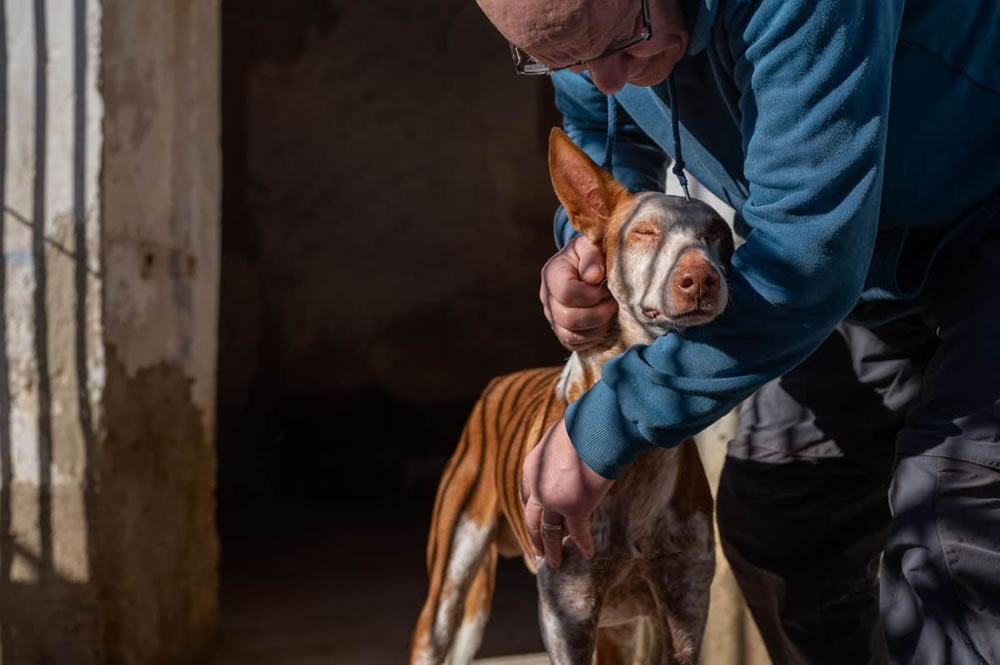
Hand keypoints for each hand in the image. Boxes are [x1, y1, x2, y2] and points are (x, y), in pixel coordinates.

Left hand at [522, 419, 614, 567]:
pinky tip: (589, 553)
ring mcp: (554, 501)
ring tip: (555, 563)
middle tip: (538, 552)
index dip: (530, 510)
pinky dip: (583, 545)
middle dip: (535, 537)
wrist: (593, 430)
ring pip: (549, 532)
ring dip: (552, 549)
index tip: (534, 521)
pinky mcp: (575, 510)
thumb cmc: (582, 427)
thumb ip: (557, 450)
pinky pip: (578, 533)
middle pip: (532, 519)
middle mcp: (537, 488)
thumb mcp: (558, 437)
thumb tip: (567, 448)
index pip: (525, 495)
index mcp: (531, 468)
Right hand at [540, 235, 617, 351]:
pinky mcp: (562, 332)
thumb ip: (593, 255)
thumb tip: (593, 277)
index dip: (591, 294)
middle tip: (612, 301)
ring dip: (597, 326)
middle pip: (567, 318)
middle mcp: (547, 297)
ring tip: (610, 311)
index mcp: (552, 273)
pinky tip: (603, 322)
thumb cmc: (594, 254)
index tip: (607, 286)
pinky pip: (574, 345)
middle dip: (598, 313)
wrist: (591, 266)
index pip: (566, 293)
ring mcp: (552, 317)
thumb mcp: (594, 245)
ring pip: (570, 335)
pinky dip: (592, 337)